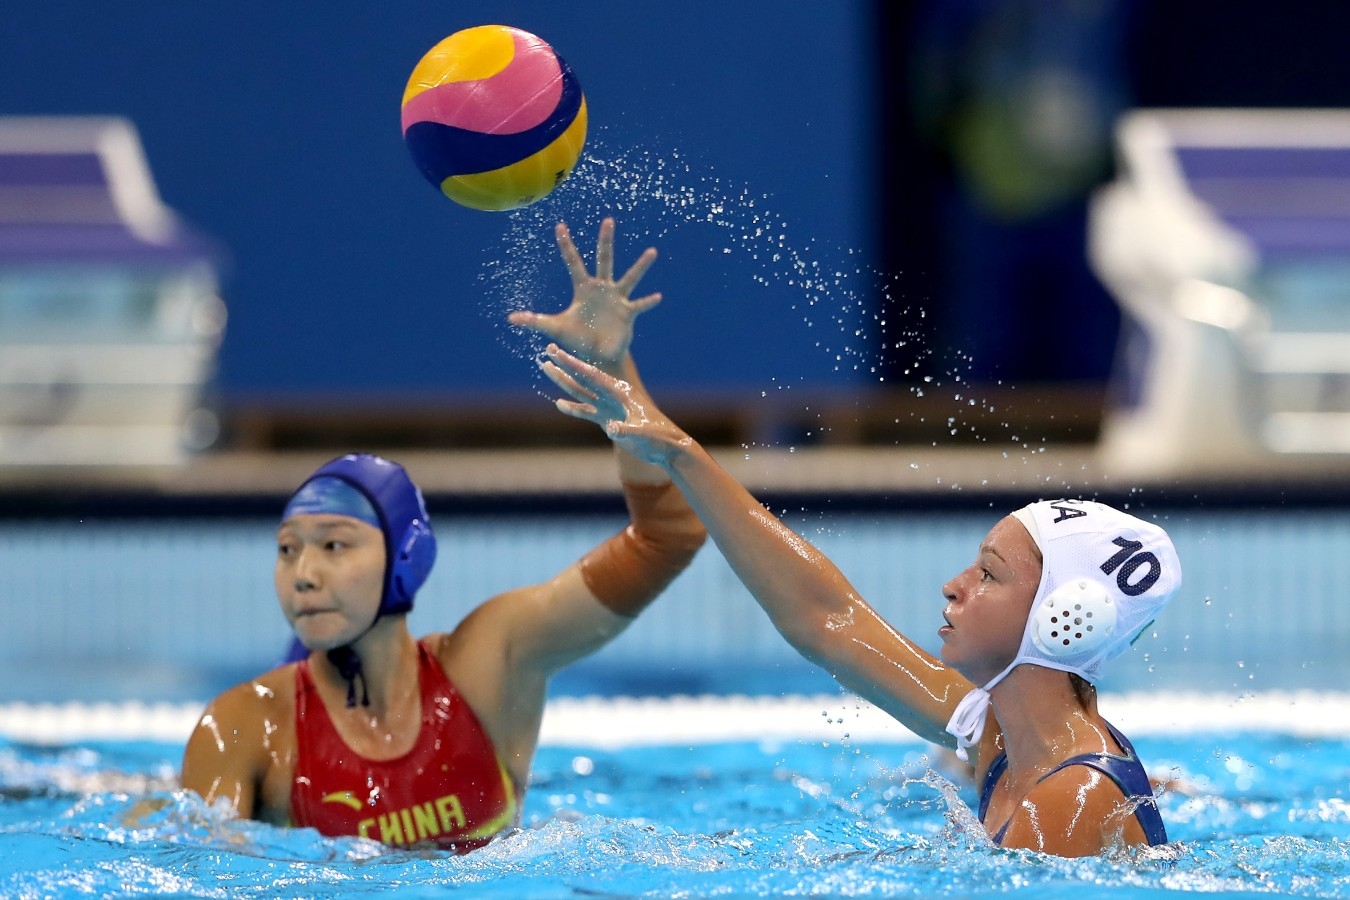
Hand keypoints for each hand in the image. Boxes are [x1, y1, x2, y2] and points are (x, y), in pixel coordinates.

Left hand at [508, 218, 660, 371]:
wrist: (597, 355)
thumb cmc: (577, 339)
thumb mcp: (555, 328)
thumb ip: (535, 321)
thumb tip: (510, 319)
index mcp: (583, 288)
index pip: (573, 262)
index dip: (566, 245)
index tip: (560, 225)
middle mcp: (602, 288)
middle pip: (604, 259)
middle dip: (605, 241)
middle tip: (608, 220)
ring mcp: (617, 299)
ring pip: (630, 278)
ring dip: (640, 266)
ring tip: (651, 252)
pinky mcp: (628, 314)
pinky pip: (639, 305)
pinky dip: (648, 302)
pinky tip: (657, 296)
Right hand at [537, 343, 687, 468]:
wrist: (667, 449)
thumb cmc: (659, 438)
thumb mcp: (643, 433)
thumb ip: (626, 430)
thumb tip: (611, 429)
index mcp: (622, 392)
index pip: (593, 375)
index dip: (574, 364)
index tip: (558, 352)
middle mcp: (613, 396)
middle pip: (584, 378)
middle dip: (566, 365)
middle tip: (549, 350)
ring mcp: (610, 408)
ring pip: (582, 392)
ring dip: (565, 382)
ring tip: (547, 368)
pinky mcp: (609, 420)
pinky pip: (587, 412)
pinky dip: (574, 408)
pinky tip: (559, 404)